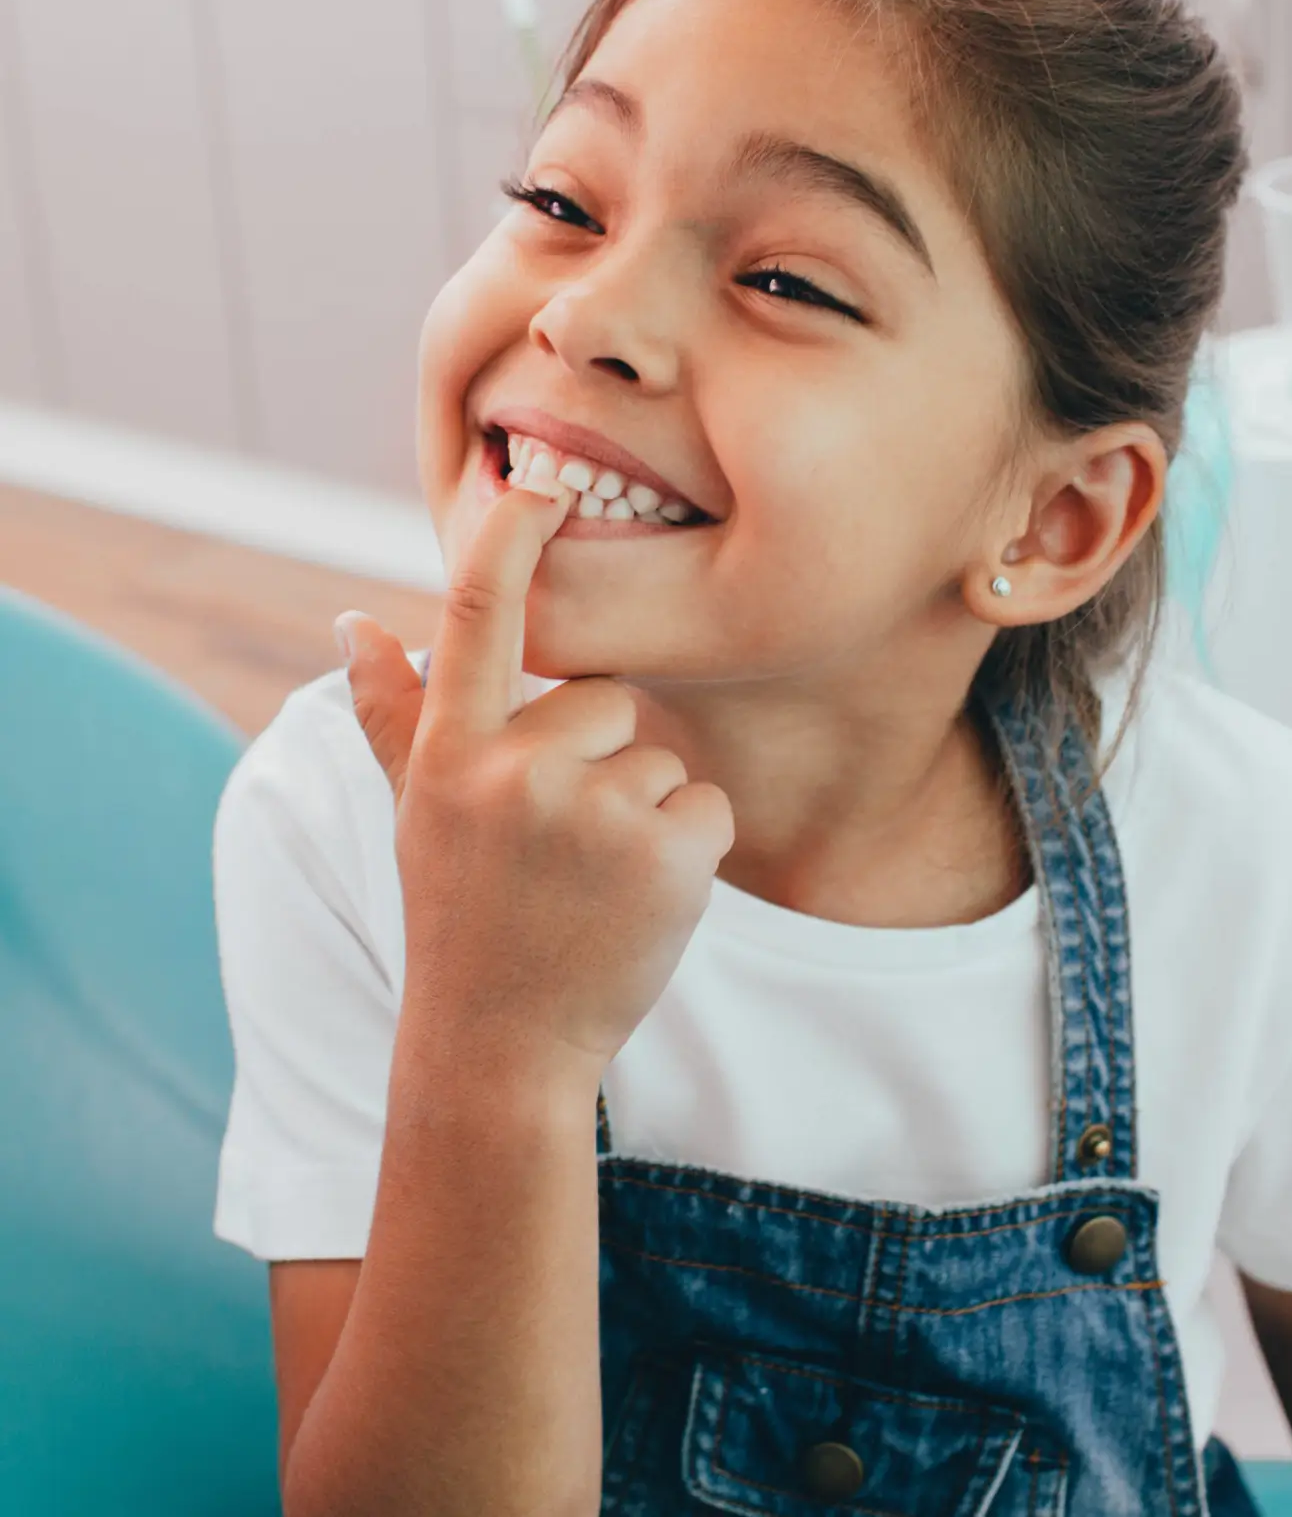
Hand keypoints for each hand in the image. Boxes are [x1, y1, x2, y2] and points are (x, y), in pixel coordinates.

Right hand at [336, 481, 733, 1074]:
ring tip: (590, 885)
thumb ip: (392, 715)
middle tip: (559, 848)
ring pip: (660, 759)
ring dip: (642, 815)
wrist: (500, 1047)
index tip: (538, 476)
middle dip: (600, 761)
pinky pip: (706, 805)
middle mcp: (514, 770)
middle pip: (607, 699)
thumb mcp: (416, 814)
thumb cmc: (461, 916)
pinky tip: (638, 903)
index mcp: (451, 752)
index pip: (475, 616)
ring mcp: (592, 811)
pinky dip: (689, 851)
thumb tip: (352, 621)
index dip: (509, 538)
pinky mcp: (666, 853)